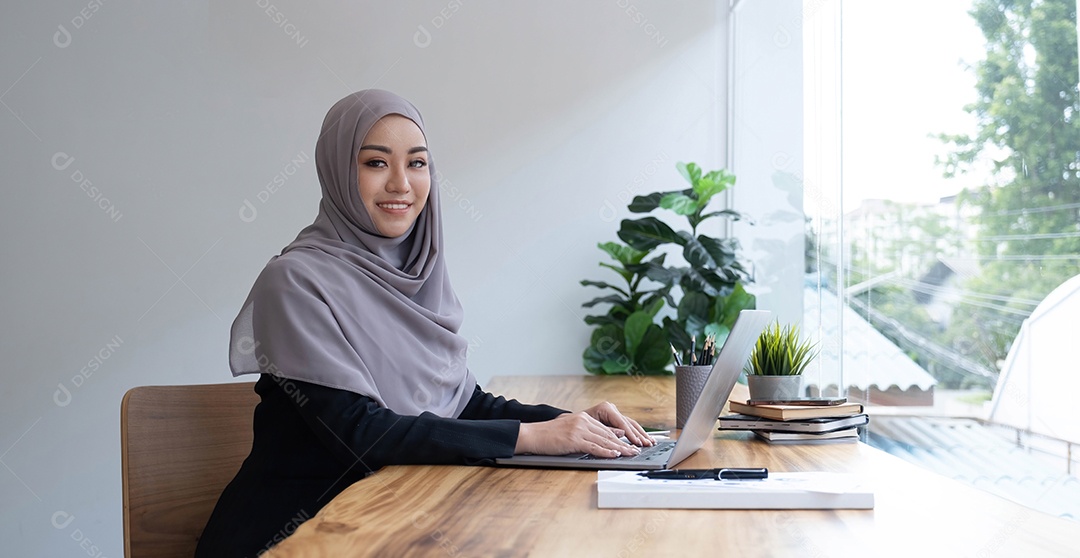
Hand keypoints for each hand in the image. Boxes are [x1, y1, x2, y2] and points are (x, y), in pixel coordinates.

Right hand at [515, 411, 641, 457]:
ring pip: (604, 440)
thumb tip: (607, 437)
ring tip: (631, 454)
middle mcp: (583, 421)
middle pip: (608, 434)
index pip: (606, 429)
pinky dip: (606, 452)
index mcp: (583, 418)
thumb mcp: (571, 430)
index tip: (631, 444)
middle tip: (636, 450)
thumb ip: (589, 432)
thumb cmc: (549, 435)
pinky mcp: (574, 439)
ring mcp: (579, 429)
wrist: (533, 435)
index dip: (620, 438)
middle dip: (624, 444)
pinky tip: (614, 455)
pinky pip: (594, 447)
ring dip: (620, 449)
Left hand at [582, 401, 655, 447]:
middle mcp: (611, 409)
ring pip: (631, 424)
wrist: (567, 424)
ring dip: (641, 434)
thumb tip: (622, 434)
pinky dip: (637, 433)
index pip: (622, 422)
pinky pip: (628, 426)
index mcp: (605, 408)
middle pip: (629, 423)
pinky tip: (644, 439)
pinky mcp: (615, 420)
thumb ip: (607, 431)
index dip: (630, 433)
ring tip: (651, 443)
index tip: (636, 442)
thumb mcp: (589, 428)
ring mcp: (614, 413)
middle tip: (648, 444)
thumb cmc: (576, 427)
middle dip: (640, 435)